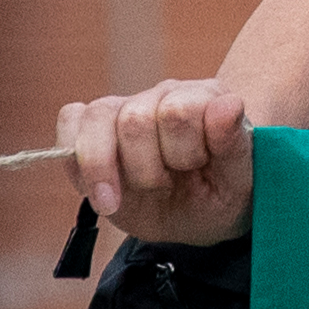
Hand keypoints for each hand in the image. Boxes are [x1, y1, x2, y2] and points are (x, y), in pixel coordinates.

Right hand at [56, 80, 254, 246]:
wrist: (197, 215)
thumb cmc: (221, 194)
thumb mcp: (238, 182)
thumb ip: (233, 144)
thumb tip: (228, 105)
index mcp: (207, 99)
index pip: (180, 111)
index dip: (183, 152)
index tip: (197, 173)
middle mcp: (166, 93)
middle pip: (135, 120)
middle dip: (148, 169)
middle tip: (166, 186)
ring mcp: (127, 105)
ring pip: (98, 118)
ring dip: (110, 169)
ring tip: (129, 194)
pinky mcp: (94, 124)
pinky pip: (70, 121)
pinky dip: (80, 163)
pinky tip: (105, 191)